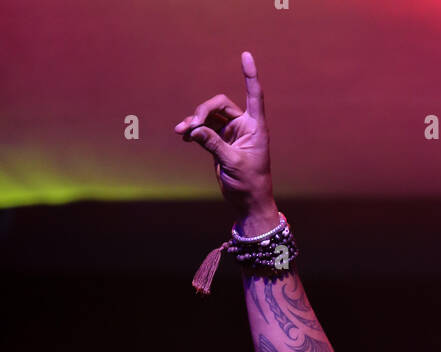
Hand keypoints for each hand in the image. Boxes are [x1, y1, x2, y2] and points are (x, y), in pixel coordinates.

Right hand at [174, 51, 274, 215]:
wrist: (248, 203)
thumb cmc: (249, 184)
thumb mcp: (232, 163)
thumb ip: (213, 144)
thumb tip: (194, 129)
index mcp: (255, 127)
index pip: (254, 94)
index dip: (249, 75)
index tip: (246, 55)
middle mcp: (244, 126)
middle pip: (220, 105)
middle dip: (203, 111)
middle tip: (193, 125)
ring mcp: (231, 134)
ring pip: (209, 118)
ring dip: (194, 122)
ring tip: (182, 131)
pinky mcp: (219, 143)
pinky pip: (203, 131)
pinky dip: (193, 131)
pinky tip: (184, 135)